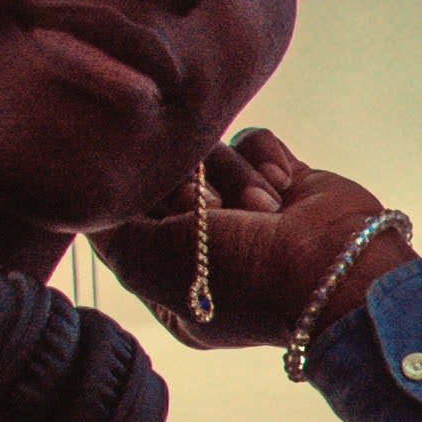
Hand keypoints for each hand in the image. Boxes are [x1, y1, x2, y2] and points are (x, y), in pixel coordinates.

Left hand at [95, 129, 410, 355]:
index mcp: (173, 281)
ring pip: (211, 152)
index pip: (133, 217)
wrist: (335, 269)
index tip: (168, 210)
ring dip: (235, 178)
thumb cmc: (241, 279)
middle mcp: (209, 244)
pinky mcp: (285, 178)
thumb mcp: (149, 263)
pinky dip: (267, 159)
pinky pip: (254, 139)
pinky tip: (284, 188)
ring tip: (263, 209)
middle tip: (215, 208)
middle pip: (169, 175)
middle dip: (191, 188)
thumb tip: (85, 196)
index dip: (141, 199)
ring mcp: (248, 209)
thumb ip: (106, 228)